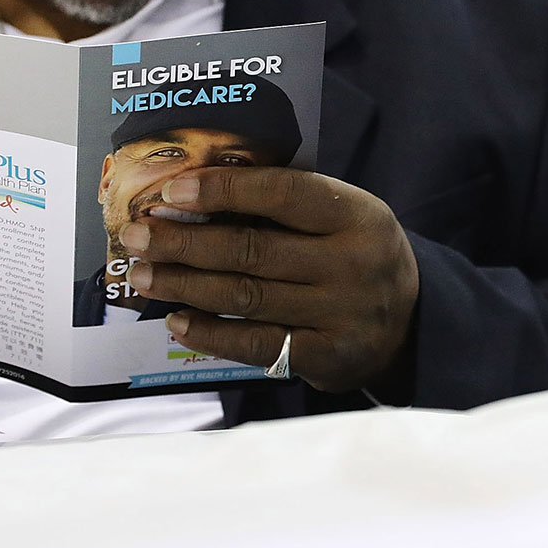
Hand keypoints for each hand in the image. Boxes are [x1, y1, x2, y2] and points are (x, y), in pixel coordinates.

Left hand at [121, 168, 419, 394]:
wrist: (410, 323)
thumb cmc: (356, 254)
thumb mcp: (344, 215)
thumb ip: (287, 203)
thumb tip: (195, 195)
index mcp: (358, 214)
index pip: (283, 193)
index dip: (224, 190)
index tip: (172, 192)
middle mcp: (352, 264)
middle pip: (252, 249)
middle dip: (184, 242)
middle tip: (137, 234)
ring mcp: (340, 314)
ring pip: (246, 297)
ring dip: (184, 284)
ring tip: (142, 275)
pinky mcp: (326, 357)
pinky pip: (256, 344)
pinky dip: (210, 333)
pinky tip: (176, 319)